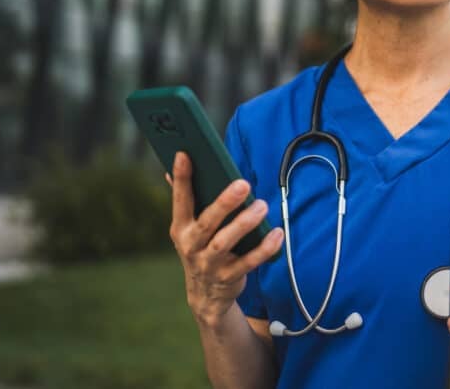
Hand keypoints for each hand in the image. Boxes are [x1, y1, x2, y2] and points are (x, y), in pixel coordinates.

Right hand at [167, 152, 282, 327]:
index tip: (185, 154)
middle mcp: (191, 246)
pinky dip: (264, 249)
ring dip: (244, 224)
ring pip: (225, 243)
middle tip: (243, 184)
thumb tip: (173, 168)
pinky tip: (277, 233)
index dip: (181, 178)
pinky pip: (249, 262)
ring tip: (262, 205)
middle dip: (224, 203)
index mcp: (180, 228)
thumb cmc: (201, 248)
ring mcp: (209, 264)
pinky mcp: (229, 278)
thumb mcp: (189, 228)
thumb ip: (187, 200)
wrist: (205, 296)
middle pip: (207, 223)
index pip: (180, 200)